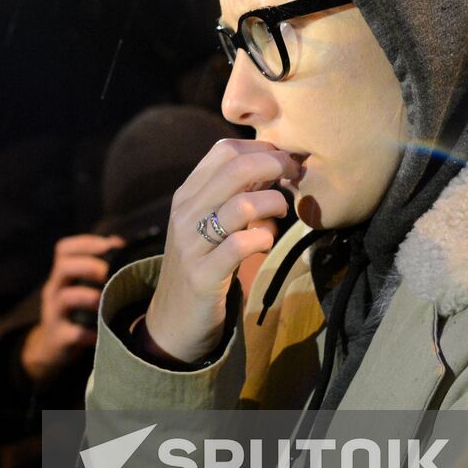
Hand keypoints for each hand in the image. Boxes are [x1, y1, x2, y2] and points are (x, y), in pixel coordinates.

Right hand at [21, 233, 124, 384]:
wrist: (52, 347)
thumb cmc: (75, 312)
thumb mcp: (79, 288)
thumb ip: (96, 266)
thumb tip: (118, 243)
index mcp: (61, 275)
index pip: (64, 249)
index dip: (86, 243)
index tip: (110, 245)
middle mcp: (54, 290)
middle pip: (63, 267)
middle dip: (89, 265)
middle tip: (110, 272)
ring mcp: (54, 314)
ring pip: (65, 297)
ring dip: (88, 296)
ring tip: (106, 300)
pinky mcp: (59, 337)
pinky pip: (71, 333)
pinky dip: (88, 332)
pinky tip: (102, 332)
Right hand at [144, 140, 295, 363]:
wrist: (173, 320)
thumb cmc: (202, 264)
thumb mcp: (209, 223)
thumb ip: (234, 195)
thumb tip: (273, 166)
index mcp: (187, 195)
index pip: (223, 150)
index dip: (260, 148)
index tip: (283, 160)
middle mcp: (185, 213)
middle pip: (235, 168)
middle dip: (274, 165)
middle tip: (294, 177)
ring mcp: (191, 244)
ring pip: (241, 204)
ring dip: (273, 203)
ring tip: (282, 212)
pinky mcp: (203, 276)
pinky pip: (240, 245)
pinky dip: (263, 239)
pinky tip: (266, 243)